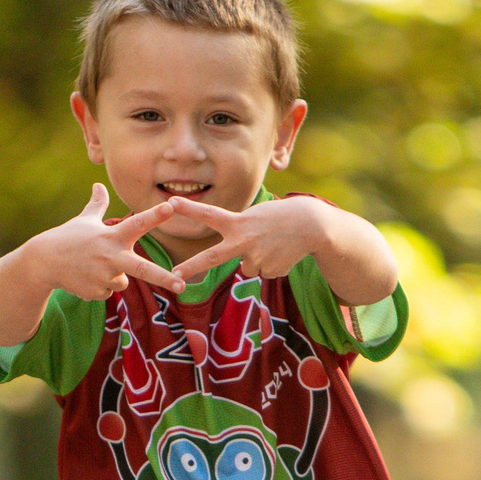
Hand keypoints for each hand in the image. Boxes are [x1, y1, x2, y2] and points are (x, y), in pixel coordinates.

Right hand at [31, 184, 186, 298]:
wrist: (43, 262)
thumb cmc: (67, 237)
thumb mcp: (83, 219)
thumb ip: (97, 205)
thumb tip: (98, 185)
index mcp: (112, 235)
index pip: (138, 222)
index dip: (156, 215)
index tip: (171, 206)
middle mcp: (111, 256)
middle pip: (143, 269)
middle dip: (164, 278)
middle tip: (182, 284)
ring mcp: (104, 276)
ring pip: (123, 281)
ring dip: (113, 276)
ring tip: (92, 267)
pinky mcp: (97, 292)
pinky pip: (109, 292)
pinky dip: (100, 286)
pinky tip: (85, 277)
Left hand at [159, 195, 322, 282]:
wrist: (312, 225)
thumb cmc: (280, 217)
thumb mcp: (255, 217)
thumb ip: (240, 235)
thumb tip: (241, 266)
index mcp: (238, 223)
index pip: (209, 214)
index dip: (188, 209)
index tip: (169, 203)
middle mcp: (243, 242)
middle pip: (211, 258)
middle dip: (191, 267)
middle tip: (174, 276)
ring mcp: (256, 259)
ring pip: (247, 267)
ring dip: (257, 259)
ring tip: (273, 245)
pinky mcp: (270, 271)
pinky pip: (263, 272)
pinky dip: (271, 264)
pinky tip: (282, 252)